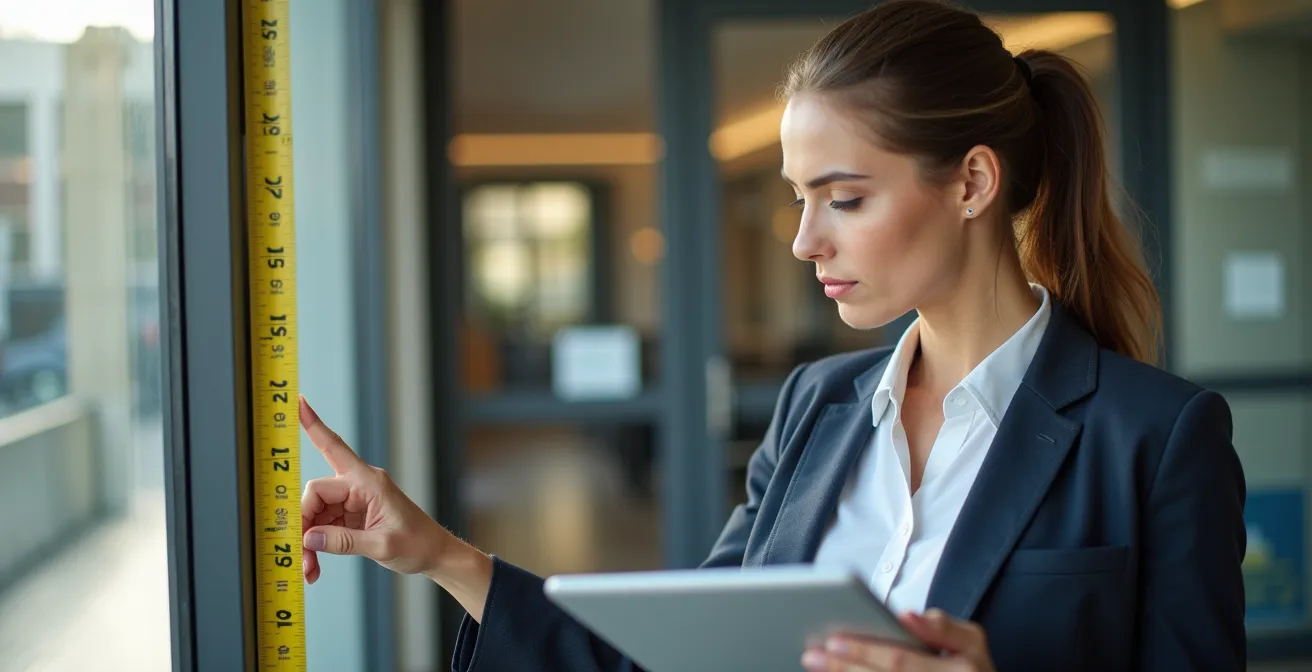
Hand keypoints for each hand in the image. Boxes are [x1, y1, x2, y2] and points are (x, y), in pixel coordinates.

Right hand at [299, 396, 451, 582]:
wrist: (435, 554)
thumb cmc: (418, 544)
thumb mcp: (382, 545)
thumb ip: (343, 541)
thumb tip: (308, 537)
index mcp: (368, 482)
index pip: (332, 449)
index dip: (313, 426)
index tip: (298, 402)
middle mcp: (358, 486)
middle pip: (314, 495)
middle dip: (303, 526)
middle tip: (302, 558)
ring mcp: (354, 501)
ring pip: (316, 515)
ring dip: (309, 542)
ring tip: (309, 570)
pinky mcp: (351, 516)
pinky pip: (324, 527)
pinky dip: (317, 546)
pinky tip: (314, 567)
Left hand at [801, 609, 994, 671]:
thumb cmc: (972, 670)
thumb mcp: (972, 643)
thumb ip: (944, 627)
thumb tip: (906, 617)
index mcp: (959, 670)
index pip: (900, 661)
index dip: (865, 652)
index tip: (834, 641)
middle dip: (844, 669)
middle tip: (812, 656)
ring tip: (818, 668)